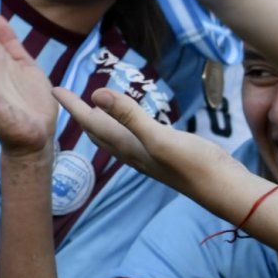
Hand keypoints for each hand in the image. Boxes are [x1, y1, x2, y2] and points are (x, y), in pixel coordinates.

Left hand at [53, 87, 241, 197]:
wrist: (223, 188)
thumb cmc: (194, 164)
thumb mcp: (159, 137)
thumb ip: (129, 116)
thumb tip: (96, 94)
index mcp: (126, 146)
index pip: (90, 122)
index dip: (72, 105)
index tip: (54, 88)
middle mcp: (132, 152)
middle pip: (96, 131)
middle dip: (80, 114)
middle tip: (67, 97)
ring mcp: (148, 154)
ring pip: (113, 135)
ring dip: (100, 121)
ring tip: (92, 107)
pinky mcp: (164, 153)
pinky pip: (133, 136)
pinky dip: (123, 125)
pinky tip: (130, 122)